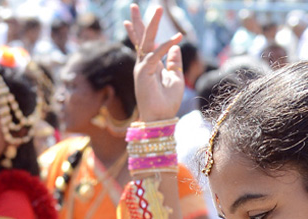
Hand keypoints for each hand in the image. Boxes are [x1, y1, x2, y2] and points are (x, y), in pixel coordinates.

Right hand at [124, 4, 183, 122]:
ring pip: (146, 41)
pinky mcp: (145, 72)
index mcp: (149, 65)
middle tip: (133, 5)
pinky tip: (178, 37)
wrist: (160, 119)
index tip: (129, 19)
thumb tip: (175, 46)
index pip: (143, 44)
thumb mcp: (175, 77)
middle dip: (138, 21)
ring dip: (153, 24)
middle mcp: (143, 64)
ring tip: (158, 8)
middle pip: (140, 38)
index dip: (138, 31)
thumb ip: (174, 62)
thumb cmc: (167, 102)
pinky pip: (157, 54)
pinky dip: (167, 45)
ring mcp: (142, 68)